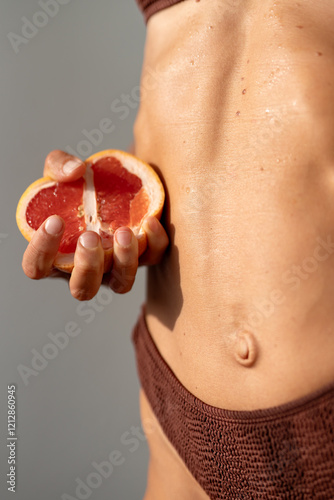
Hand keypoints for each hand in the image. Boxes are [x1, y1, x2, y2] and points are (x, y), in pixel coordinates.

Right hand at [22, 150, 168, 299]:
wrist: (122, 179)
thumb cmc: (84, 183)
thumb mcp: (65, 170)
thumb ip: (59, 165)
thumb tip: (75, 170)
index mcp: (56, 253)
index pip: (37, 268)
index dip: (41, 252)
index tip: (54, 221)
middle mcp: (86, 267)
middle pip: (83, 289)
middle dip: (87, 267)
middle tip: (90, 236)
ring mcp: (117, 266)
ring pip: (120, 284)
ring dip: (123, 262)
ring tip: (124, 232)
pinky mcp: (145, 256)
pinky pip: (153, 259)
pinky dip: (154, 244)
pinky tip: (150, 221)